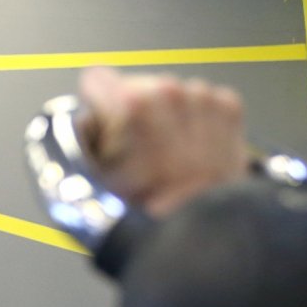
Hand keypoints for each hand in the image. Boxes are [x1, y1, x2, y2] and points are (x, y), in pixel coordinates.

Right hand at [77, 66, 248, 217]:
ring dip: (166, 117)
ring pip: (170, 95)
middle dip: (134, 112)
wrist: (203, 228)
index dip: (95, 104)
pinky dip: (196, 121)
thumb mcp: (91, 175)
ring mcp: (200, 97)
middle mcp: (166, 91)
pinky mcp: (227, 107)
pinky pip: (201, 103)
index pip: (95, 79)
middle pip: (135, 86)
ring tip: (168, 154)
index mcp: (128, 103)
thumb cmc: (149, 208)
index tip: (103, 125)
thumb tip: (83, 120)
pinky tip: (191, 150)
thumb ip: (79, 135)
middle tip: (139, 151)